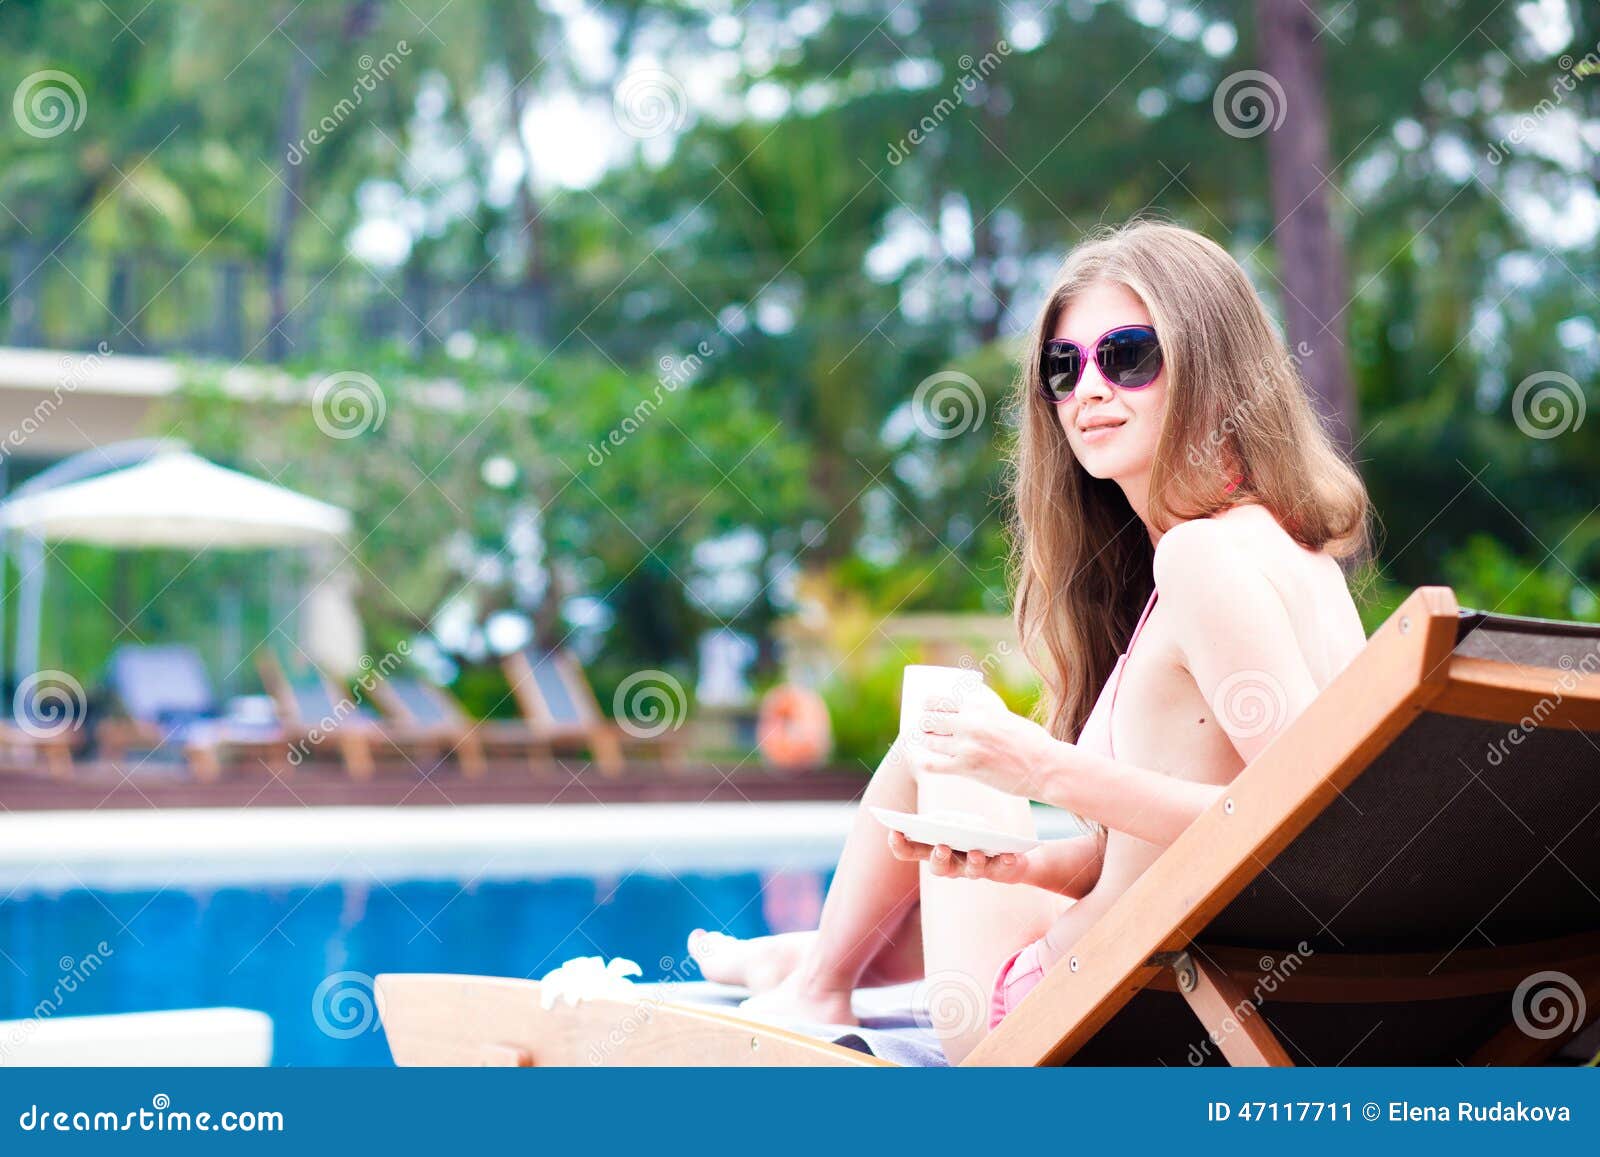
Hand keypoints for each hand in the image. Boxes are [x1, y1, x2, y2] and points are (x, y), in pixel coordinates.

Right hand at [887, 829, 1030, 882]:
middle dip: (939, 858)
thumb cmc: (976, 834)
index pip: (910, 852)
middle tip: (941, 847)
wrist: (1011, 850)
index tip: (894, 831)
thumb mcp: (960, 822)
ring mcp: (976, 870)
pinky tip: (1008, 855)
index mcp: (935, 849)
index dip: (899, 845)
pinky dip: (1005, 862)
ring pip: (971, 871)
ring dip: (972, 862)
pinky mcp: (1001, 871)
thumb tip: (940, 824)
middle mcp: (952, 864)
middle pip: (938, 868)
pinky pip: (1003, 869)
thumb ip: (947, 822)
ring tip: (975, 852)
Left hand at [902, 683, 1059, 798]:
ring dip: (927, 743)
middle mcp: (970, 723)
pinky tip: (923, 761)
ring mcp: (967, 746)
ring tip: (930, 744)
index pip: (939, 700)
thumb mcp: (1005, 716)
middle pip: (930, 720)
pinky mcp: (967, 768)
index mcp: (980, 706)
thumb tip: (963, 712)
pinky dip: (924, 762)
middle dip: (925, 725)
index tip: (926, 708)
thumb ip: (984, 712)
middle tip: (926, 729)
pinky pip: (932, 765)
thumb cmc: (1032, 743)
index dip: (928, 705)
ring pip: (929, 741)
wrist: (1046, 768)